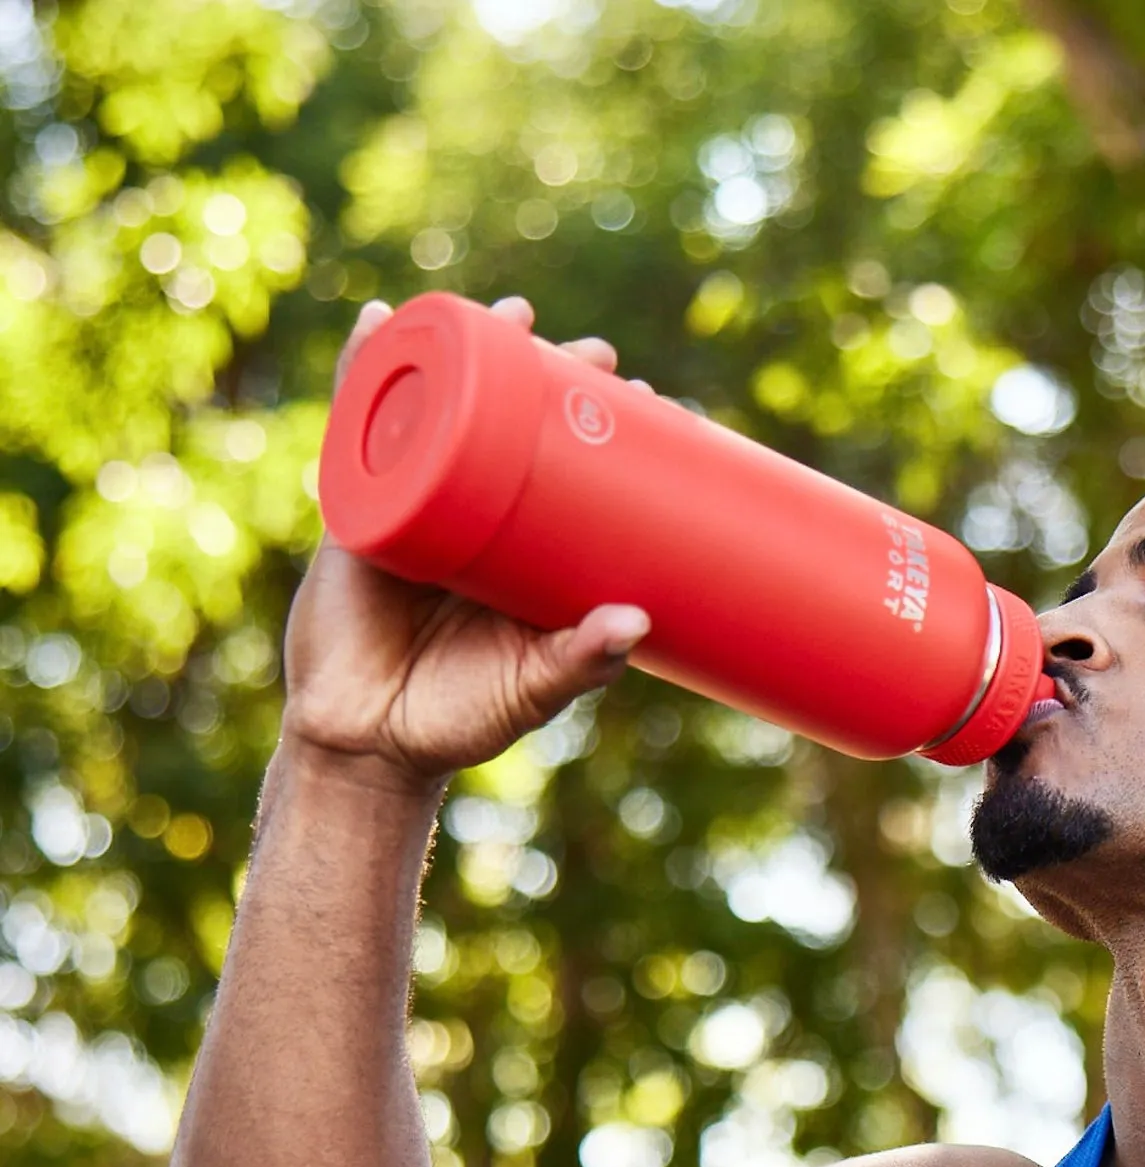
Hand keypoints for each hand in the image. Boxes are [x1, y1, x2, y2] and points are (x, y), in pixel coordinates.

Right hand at [281, 296, 651, 785]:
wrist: (368, 742)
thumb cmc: (458, 718)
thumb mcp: (531, 689)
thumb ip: (581, 661)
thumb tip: (638, 621)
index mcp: (523, 551)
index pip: (572, 474)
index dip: (605, 432)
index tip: (651, 399)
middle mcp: (472, 516)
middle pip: (511, 425)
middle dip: (549, 377)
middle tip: (597, 351)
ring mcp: (414, 503)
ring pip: (441, 412)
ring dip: (465, 354)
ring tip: (507, 310)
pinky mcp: (358, 507)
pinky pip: (357, 428)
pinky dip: (363, 372)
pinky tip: (376, 320)